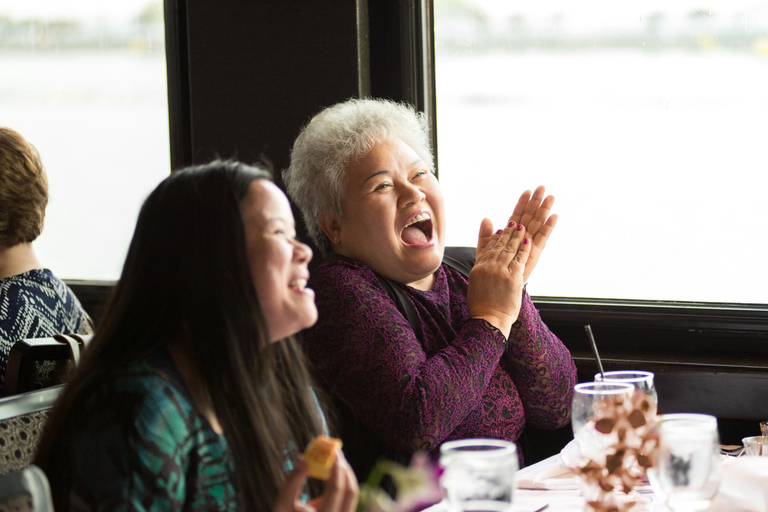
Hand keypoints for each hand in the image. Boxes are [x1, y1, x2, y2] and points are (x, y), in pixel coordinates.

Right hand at [274, 454, 358, 511]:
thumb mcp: (282, 504)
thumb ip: (292, 482)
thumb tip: (303, 459)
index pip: (336, 490)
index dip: (337, 469)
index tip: (334, 453)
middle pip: (351, 491)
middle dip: (345, 469)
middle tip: (337, 453)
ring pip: (352, 495)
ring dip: (345, 475)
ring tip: (335, 461)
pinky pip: (348, 498)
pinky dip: (343, 484)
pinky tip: (334, 474)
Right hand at [467, 219, 531, 336]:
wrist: (488, 319)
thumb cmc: (482, 306)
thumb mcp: (476, 284)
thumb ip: (481, 269)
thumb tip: (484, 262)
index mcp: (478, 268)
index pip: (488, 248)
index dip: (496, 237)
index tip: (502, 229)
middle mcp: (488, 266)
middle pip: (500, 245)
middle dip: (508, 233)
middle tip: (515, 223)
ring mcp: (500, 271)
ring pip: (510, 249)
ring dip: (517, 237)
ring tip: (523, 228)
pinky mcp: (512, 277)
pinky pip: (519, 258)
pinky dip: (524, 248)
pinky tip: (528, 241)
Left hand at [476, 185, 556, 282]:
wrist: (495, 302)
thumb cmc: (490, 280)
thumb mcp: (484, 255)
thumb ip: (486, 237)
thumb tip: (487, 218)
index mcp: (511, 240)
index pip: (517, 217)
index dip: (521, 204)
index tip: (527, 190)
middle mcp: (522, 242)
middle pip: (530, 218)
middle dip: (535, 203)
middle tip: (542, 187)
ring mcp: (529, 248)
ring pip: (537, 225)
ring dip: (544, 211)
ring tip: (550, 196)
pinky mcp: (533, 257)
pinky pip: (542, 240)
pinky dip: (548, 228)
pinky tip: (554, 216)